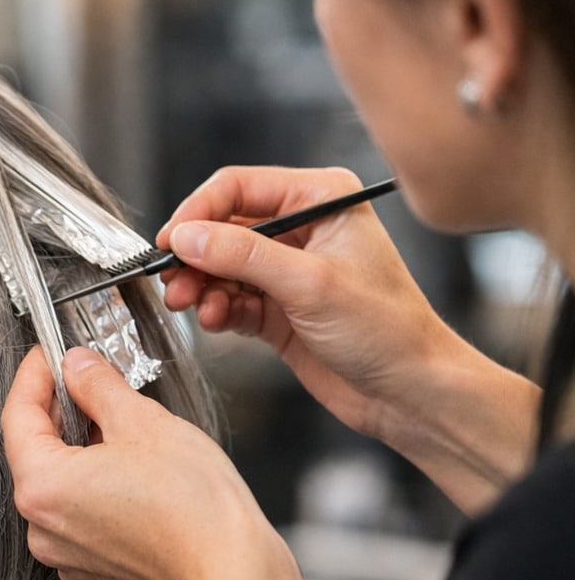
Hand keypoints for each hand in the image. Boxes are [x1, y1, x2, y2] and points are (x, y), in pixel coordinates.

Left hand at [2, 345, 283, 579]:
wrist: (232, 576)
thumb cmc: (194, 506)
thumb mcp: (143, 422)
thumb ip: (98, 386)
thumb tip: (77, 366)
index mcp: (42, 487)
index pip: (17, 416)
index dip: (34, 376)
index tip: (49, 354)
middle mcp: (42, 529)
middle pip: (36, 454)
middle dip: (62, 414)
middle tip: (91, 382)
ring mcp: (66, 558)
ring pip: (62, 489)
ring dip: (82, 454)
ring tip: (122, 430)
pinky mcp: (94, 574)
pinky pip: (82, 521)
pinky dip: (97, 492)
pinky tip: (133, 476)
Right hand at [157, 166, 450, 440]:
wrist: (409, 392)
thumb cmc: (387, 329)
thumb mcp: (310, 284)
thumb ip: (244, 256)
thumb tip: (186, 237)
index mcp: (322, 199)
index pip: (239, 187)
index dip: (198, 212)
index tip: (170, 242)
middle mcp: (303, 228)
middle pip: (223, 227)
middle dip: (195, 256)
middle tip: (173, 282)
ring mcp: (288, 269)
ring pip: (221, 265)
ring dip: (200, 285)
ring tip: (189, 305)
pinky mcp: (277, 307)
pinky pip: (230, 298)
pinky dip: (216, 308)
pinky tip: (215, 321)